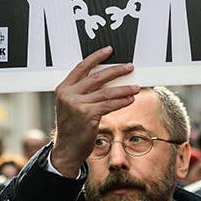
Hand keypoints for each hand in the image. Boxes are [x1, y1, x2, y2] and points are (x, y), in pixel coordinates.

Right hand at [51, 47, 138, 177]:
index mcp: (63, 89)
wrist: (67, 150)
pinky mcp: (87, 115)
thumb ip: (83, 92)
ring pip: (106, 92)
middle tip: (129, 67)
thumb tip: (107, 79)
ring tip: (136, 87)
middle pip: (97, 77)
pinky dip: (122, 101)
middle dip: (116, 70)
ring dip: (124, 89)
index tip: (109, 50)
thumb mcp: (72, 106)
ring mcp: (77, 105)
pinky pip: (109, 105)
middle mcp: (68, 94)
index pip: (81, 67)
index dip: (96, 57)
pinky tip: (130, 99)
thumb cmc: (72, 128)